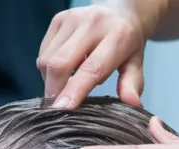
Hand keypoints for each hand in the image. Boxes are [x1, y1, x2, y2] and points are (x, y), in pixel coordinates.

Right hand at [37, 3, 154, 108]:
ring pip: (47, 60)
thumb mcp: (135, 62)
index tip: (62, 109)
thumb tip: (133, 104)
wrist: (119, 10)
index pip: (92, 68)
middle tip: (58, 108)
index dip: (75, 89)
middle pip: (61, 64)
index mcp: (118, 36)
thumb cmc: (126, 42)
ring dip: (50, 80)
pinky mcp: (58, 18)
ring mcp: (73, 18)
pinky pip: (43, 53)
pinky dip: (48, 68)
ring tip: (66, 83)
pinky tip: (64, 68)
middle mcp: (94, 23)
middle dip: (54, 91)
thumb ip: (132, 83)